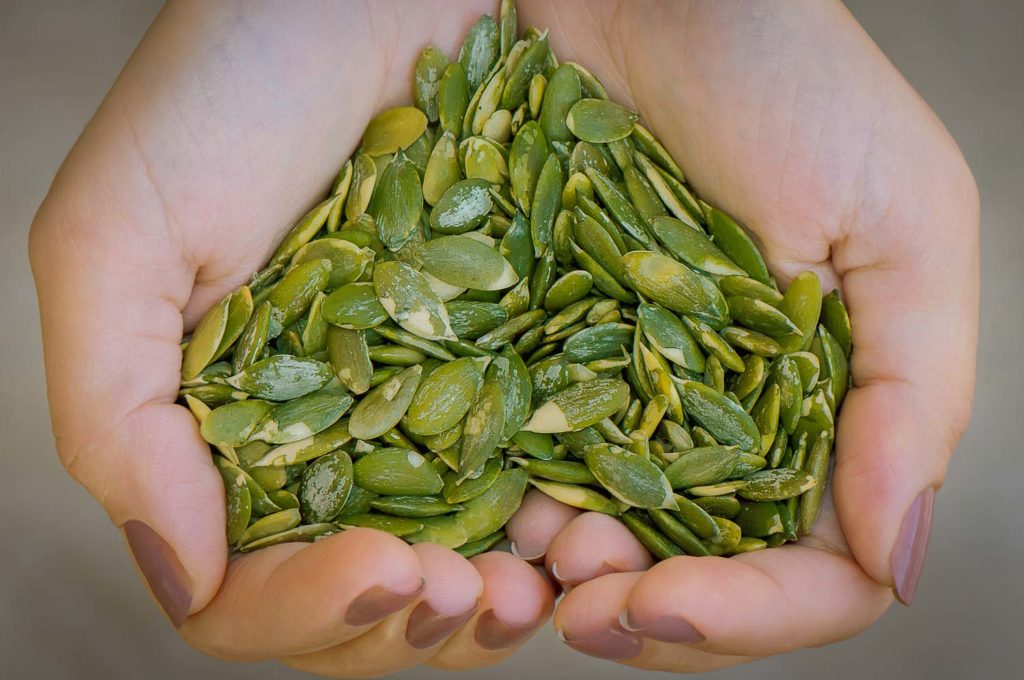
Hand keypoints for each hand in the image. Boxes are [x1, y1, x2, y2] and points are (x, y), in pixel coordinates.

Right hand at [29, 1, 554, 675]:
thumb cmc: (241, 79)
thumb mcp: (124, 233)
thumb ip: (117, 413)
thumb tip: (176, 564)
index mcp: (231, 427)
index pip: (247, 584)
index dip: (306, 606)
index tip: (380, 567)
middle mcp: (334, 431)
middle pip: (363, 594)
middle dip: (411, 620)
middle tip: (466, 597)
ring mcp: (437, 402)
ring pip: (462, 561)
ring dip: (494, 603)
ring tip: (537, 586)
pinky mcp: (525, 358)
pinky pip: (547, 475)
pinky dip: (565, 523)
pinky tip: (587, 523)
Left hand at [505, 0, 977, 669]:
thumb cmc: (789, 82)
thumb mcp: (900, 220)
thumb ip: (917, 393)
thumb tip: (900, 556)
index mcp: (836, 406)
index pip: (818, 568)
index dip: (751, 613)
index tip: (667, 606)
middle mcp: (740, 417)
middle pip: (710, 572)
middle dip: (650, 610)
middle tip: (583, 604)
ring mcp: (644, 391)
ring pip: (621, 535)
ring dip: (576, 572)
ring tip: (535, 560)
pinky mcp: (563, 351)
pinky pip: (543, 457)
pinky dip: (524, 498)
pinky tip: (499, 502)